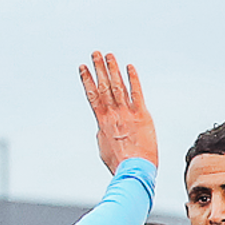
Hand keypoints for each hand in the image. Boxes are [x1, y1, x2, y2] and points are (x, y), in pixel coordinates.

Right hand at [79, 52, 157, 171]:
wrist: (134, 170)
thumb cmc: (120, 164)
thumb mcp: (104, 149)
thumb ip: (103, 134)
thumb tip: (101, 128)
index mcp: (102, 122)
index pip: (92, 96)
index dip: (87, 80)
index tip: (82, 67)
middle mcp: (113, 114)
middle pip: (104, 87)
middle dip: (99, 69)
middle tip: (95, 53)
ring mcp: (126, 114)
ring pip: (118, 87)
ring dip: (113, 69)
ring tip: (109, 55)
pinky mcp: (141, 115)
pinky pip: (136, 94)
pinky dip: (133, 79)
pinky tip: (130, 67)